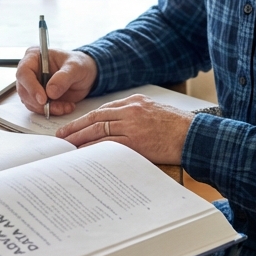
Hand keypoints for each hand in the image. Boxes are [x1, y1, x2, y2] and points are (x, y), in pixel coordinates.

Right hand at [15, 48, 97, 115]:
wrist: (86, 75)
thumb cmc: (79, 65)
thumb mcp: (75, 67)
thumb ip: (63, 77)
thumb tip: (50, 91)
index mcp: (34, 57)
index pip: (24, 72)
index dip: (31, 87)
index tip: (43, 99)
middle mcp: (30, 71)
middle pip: (23, 90)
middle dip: (39, 102)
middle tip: (55, 106)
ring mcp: (32, 85)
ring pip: (30, 102)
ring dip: (47, 108)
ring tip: (65, 106)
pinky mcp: (37, 97)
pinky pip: (38, 108)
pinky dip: (51, 111)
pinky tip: (65, 107)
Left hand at [55, 94, 192, 164]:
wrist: (193, 135)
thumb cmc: (177, 127)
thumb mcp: (154, 112)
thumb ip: (135, 115)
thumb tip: (115, 126)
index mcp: (134, 102)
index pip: (103, 110)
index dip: (85, 119)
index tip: (73, 126)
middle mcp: (131, 111)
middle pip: (96, 118)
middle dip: (76, 128)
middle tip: (61, 137)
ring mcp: (132, 125)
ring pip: (98, 130)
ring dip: (80, 138)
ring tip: (67, 146)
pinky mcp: (136, 141)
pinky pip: (108, 143)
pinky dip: (94, 148)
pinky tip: (84, 153)